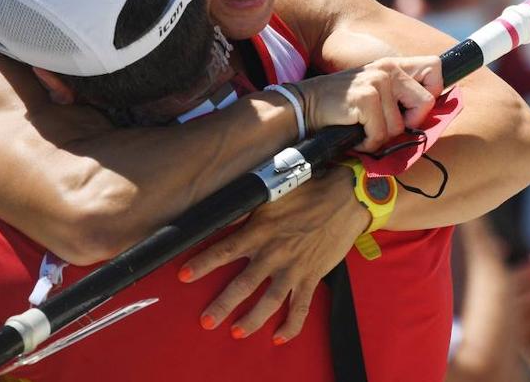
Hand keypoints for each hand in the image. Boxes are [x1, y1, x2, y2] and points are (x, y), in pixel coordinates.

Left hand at [178, 166, 368, 343]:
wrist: (346, 198)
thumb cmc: (308, 192)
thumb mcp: (272, 195)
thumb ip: (246, 211)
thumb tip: (221, 214)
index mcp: (260, 231)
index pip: (224, 250)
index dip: (202, 264)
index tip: (183, 276)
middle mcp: (274, 253)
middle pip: (243, 285)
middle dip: (223, 305)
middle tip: (206, 321)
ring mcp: (294, 268)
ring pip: (269, 301)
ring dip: (252, 319)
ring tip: (237, 332)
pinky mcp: (312, 276)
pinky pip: (300, 307)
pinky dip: (291, 325)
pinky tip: (279, 337)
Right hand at [296, 55, 443, 151]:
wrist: (306, 105)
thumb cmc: (343, 105)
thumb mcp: (375, 90)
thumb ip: (400, 95)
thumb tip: (428, 112)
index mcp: (394, 65)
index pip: (435, 69)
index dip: (433, 93)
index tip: (414, 110)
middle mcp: (388, 69)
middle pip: (426, 104)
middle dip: (407, 124)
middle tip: (384, 125)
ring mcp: (377, 82)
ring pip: (399, 127)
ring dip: (380, 136)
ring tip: (362, 127)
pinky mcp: (365, 98)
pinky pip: (379, 135)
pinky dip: (366, 142)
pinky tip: (354, 133)